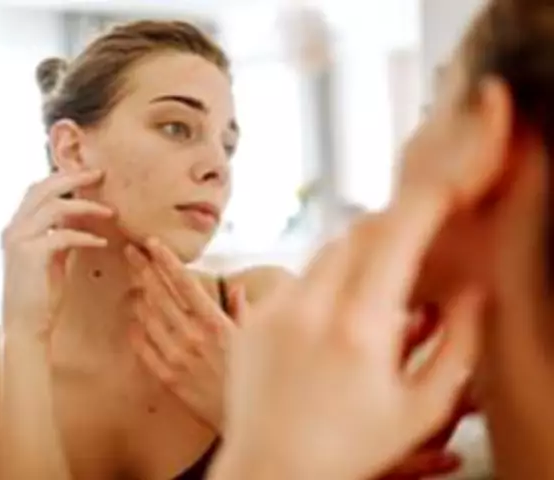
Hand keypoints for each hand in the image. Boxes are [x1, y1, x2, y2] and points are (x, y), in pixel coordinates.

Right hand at [1, 169, 112, 338]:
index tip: (88, 175)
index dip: (62, 178)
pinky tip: (102, 241)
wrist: (24, 327)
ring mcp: (18, 240)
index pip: (37, 189)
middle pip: (43, 188)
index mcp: (16, 227)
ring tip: (109, 212)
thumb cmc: (39, 297)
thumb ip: (59, 237)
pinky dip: (85, 235)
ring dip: (85, 206)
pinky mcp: (30, 255)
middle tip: (99, 174)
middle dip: (73, 177)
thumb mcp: (51, 259)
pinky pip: (62, 235)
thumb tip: (79, 220)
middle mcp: (13, 228)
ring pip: (54, 207)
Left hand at [124, 238, 243, 430]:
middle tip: (130, 252)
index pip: (185, 283)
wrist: (252, 423)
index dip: (166, 261)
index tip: (153, 243)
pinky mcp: (169, 378)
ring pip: (149, 318)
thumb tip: (237, 288)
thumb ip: (243, 311)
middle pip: (161, 295)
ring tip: (132, 281)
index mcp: (216, 322)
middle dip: (144, 270)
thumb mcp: (256, 339)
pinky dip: (137, 332)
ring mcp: (178, 357)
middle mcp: (193, 336)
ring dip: (139, 297)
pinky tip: (132, 320)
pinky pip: (145, 350)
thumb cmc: (257, 377)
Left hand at [215, 193, 483, 479]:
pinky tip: (329, 324)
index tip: (443, 191)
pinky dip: (322, 283)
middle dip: (392, 227)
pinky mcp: (252, 317)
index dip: (423, 203)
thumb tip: (474, 291)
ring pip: (324, 252)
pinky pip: (295, 278)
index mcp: (359, 329)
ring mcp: (274, 310)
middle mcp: (310, 309)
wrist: (271, 469)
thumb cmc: (349, 449)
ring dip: (356, 258)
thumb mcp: (421, 408)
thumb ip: (459, 344)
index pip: (394, 236)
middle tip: (413, 247)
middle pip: (357, 231)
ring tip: (370, 303)